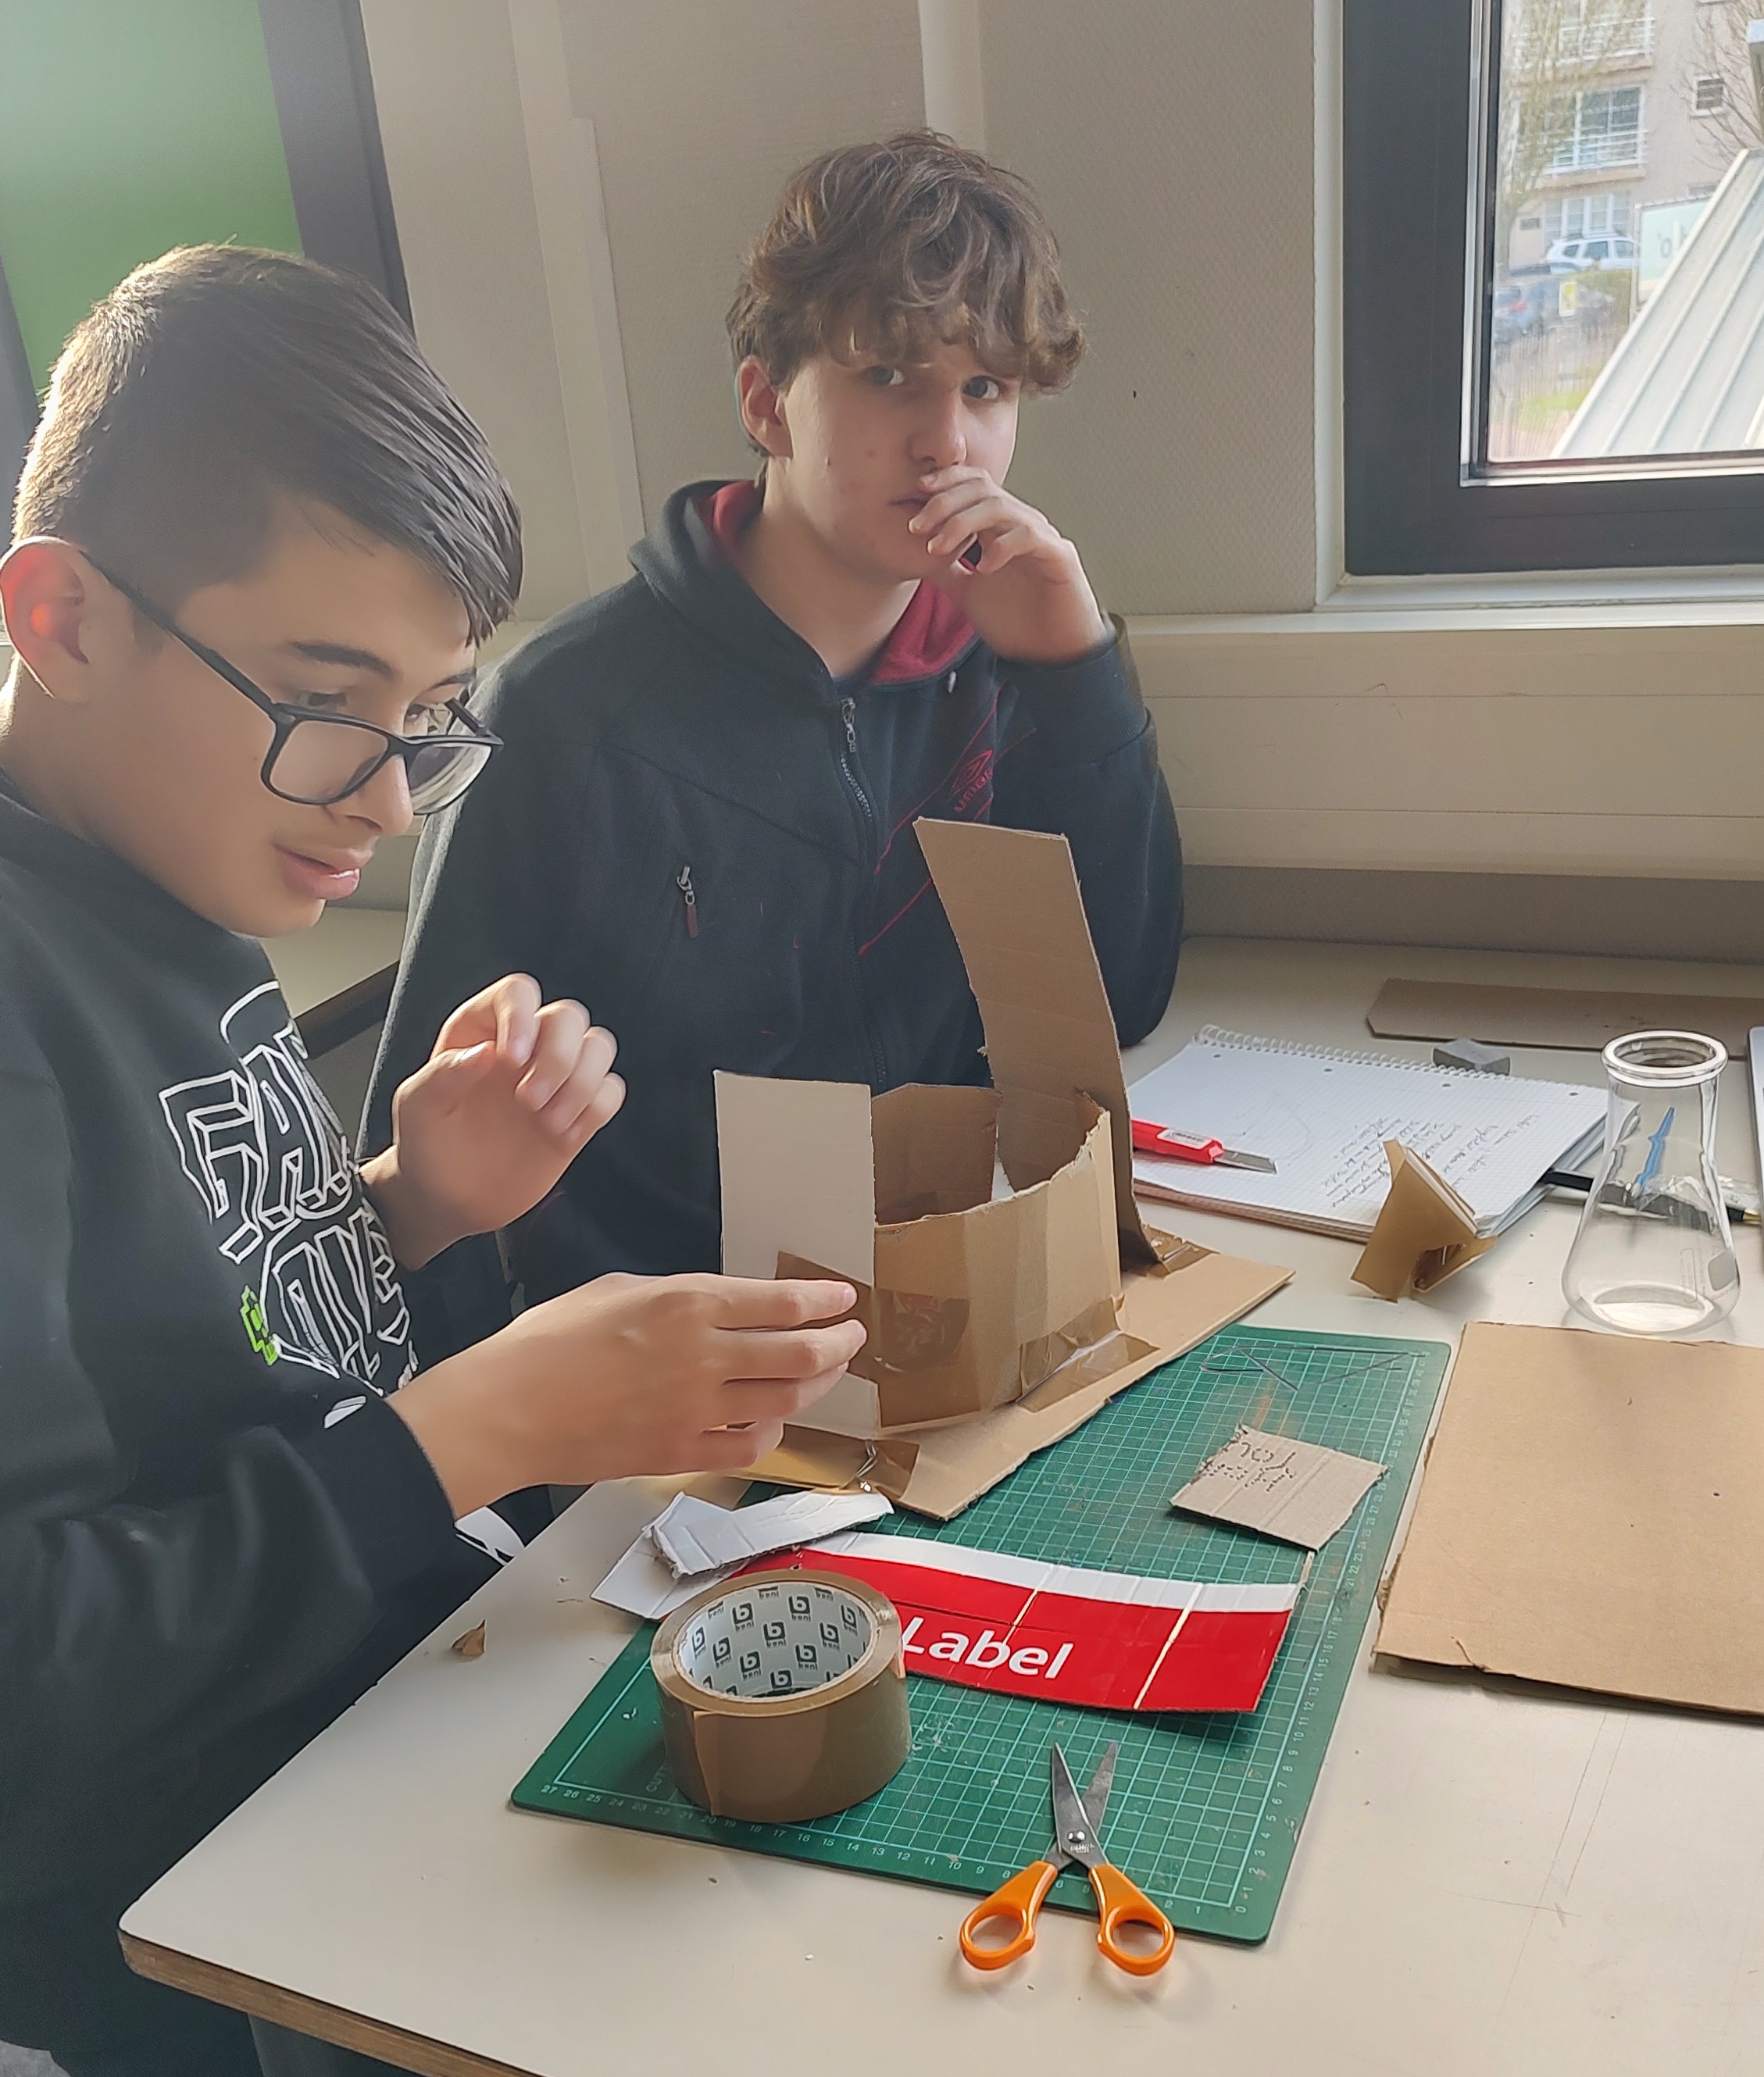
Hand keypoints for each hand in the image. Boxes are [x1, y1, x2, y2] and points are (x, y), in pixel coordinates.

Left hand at [363, 975, 623, 1270]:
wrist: (449, 1200)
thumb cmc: (427, 1146)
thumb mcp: (416, 1108)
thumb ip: (442, 1074)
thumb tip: (486, 1051)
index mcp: (482, 1030)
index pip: (517, 993)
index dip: (522, 1017)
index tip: (510, 1061)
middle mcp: (525, 1045)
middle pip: (569, 1016)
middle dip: (558, 1057)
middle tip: (529, 1101)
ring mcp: (555, 1078)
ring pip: (599, 1047)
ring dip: (582, 1083)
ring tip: (549, 1123)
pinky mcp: (578, 1112)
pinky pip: (611, 1091)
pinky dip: (595, 1109)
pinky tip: (564, 1136)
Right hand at [392, 1274, 866, 1515]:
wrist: (508, 1409)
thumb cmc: (549, 1340)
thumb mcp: (616, 1289)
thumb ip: (676, 1297)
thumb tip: (712, 1307)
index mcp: (688, 1304)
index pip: (782, 1303)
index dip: (823, 1300)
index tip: (843, 1298)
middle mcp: (705, 1356)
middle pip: (801, 1354)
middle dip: (839, 1344)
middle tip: (852, 1338)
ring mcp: (697, 1410)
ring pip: (784, 1401)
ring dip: (816, 1385)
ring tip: (826, 1373)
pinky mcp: (681, 1454)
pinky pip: (749, 1447)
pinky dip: (772, 1432)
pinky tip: (774, 1421)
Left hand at [907, 465, 1107, 663]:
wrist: (1049, 655)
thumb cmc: (1015, 622)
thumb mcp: (966, 592)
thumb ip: (945, 569)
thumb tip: (913, 552)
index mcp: (1000, 527)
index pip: (974, 483)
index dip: (946, 481)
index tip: (915, 493)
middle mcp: (1020, 523)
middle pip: (983, 487)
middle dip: (944, 502)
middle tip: (916, 527)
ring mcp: (1041, 537)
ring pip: (1001, 506)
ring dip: (962, 522)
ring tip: (937, 548)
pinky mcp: (1058, 556)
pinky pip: (1027, 535)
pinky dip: (1000, 546)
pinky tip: (983, 568)